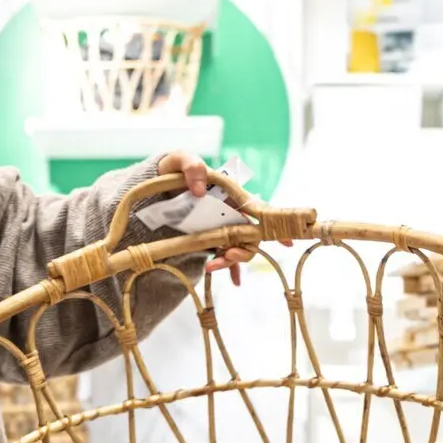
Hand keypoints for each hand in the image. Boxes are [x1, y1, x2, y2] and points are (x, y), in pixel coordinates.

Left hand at [156, 149, 270, 287]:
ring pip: (238, 247)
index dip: (274, 225)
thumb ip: (192, 167)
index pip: (259, 209)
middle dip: (246, 249)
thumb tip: (200, 189)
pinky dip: (230, 269)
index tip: (288, 241)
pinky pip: (224, 254)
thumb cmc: (173, 168)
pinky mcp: (209, 237)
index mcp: (231, 193)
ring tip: (212, 266)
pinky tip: (234, 282)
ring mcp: (221, 226)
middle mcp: (231, 211)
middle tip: (230, 255)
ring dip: (231, 260)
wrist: (154, 183)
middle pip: (250, 235)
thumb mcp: (180, 161)